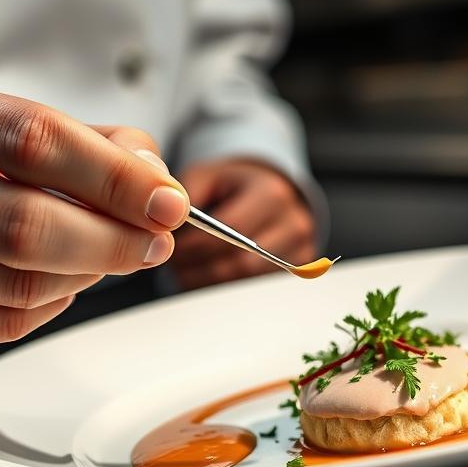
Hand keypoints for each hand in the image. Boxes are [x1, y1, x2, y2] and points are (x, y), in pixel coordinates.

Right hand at [0, 73, 188, 367]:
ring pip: (21, 283)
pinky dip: (46, 310)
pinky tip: (47, 287)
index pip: (34, 139)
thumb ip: (95, 146)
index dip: (115, 177)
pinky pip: (1, 325)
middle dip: (113, 239)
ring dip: (83, 276)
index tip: (170, 203)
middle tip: (154, 245)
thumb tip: (158, 185)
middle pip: (27, 222)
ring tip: (96, 260)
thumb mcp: (11, 134)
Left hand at [171, 158, 315, 289]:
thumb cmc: (232, 187)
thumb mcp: (208, 176)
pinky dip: (223, 288)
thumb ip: (188, 193)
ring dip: (208, 282)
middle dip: (200, 269)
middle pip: (240, 262)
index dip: (198, 246)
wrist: (268, 193)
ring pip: (245, 281)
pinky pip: (254, 289)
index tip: (173, 250)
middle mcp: (294, 223)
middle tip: (174, 268)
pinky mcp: (296, 269)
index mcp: (272, 193)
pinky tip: (204, 278)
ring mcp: (300, 249)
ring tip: (185, 273)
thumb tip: (167, 219)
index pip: (232, 231)